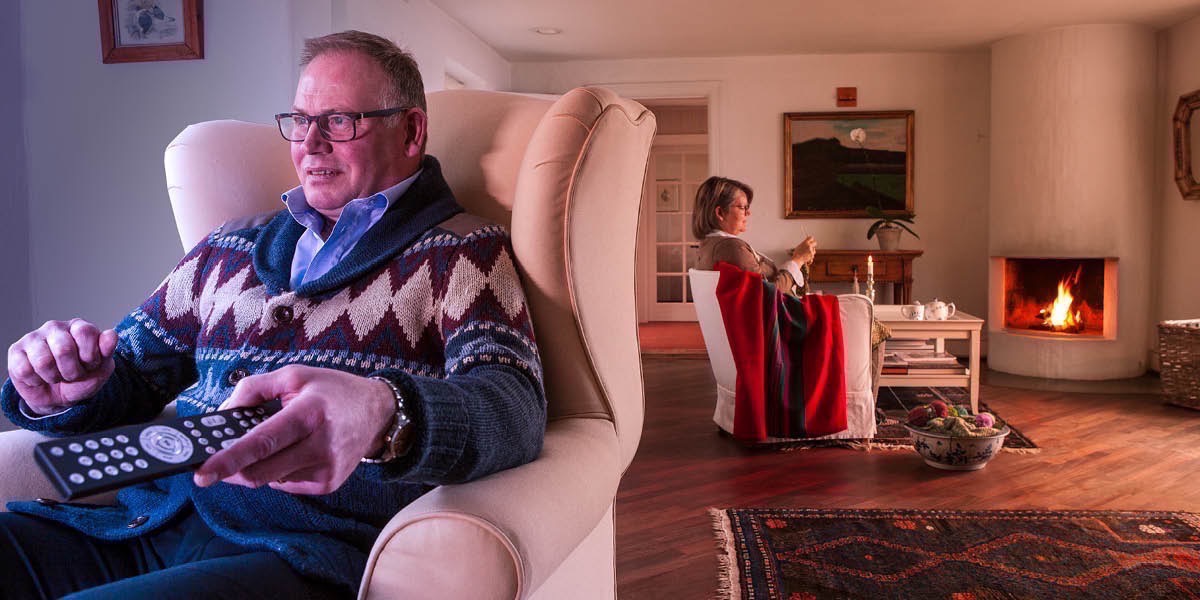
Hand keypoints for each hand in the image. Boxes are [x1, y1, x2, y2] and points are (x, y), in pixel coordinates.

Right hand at [7, 319, 117, 415]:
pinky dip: (36, 381)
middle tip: (72, 374)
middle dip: (72, 371)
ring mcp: (33, 338)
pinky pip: (25, 370)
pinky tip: (39, 377)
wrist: (58, 398)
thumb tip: (111, 335)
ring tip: (56, 375)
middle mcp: (55, 327)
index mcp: (79, 326)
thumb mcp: (100, 369)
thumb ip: (107, 351)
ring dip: (53, 377)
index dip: (90, 356)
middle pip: (64, 349)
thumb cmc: (81, 379)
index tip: (90, 365)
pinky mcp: (16, 351)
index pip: (85, 332)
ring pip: (43, 361)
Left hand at [193, 365, 395, 494]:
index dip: (229, 459)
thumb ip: (253, 389)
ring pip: (271, 480)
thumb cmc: (332, 390)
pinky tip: (293, 453)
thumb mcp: (294, 376)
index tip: (202, 473)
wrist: (377, 412)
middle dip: (234, 469)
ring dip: (259, 467)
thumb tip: (222, 414)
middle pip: (261, 472)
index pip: (263, 442)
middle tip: (218, 462)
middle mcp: (321, 445)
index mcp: (309, 413)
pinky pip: (287, 484)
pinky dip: (279, 471)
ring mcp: (327, 469)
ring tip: (276, 444)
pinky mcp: (329, 483)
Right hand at [791, 235, 817, 265]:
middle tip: (812, 246)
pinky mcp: (812, 255)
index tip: (811, 240)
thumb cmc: (796, 254)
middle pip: (815, 242)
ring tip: (806, 255)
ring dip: (811, 252)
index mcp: (805, 242)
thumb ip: (804, 244)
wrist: (796, 260)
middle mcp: (809, 245)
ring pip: (814, 250)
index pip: (811, 238)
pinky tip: (806, 258)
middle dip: (814, 244)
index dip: (811, 239)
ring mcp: (811, 250)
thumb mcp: (799, 246)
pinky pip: (813, 255)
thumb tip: (807, 242)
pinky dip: (810, 257)